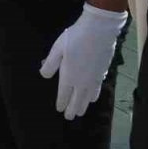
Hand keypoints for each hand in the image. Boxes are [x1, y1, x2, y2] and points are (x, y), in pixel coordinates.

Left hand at [40, 4, 127, 119]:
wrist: (99, 31)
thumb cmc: (75, 38)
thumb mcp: (56, 49)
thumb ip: (50, 64)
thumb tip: (44, 75)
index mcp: (69, 76)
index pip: (64, 94)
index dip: (61, 103)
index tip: (59, 110)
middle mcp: (82, 80)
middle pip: (78, 99)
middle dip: (73, 109)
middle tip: (70, 117)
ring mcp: (95, 77)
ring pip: (89, 96)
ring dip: (85, 104)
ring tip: (82, 111)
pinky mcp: (103, 72)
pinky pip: (98, 88)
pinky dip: (95, 94)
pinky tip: (94, 96)